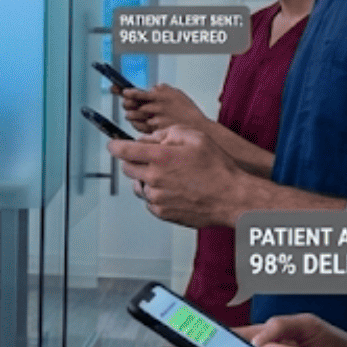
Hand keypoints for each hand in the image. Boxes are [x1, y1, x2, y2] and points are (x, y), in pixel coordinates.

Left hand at [110, 127, 245, 227]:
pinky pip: (149, 201)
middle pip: (127, 168)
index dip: (114, 145)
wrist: (232, 198)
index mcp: (159, 158)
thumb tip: (148, 139)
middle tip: (154, 159)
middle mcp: (153, 179)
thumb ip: (166, 133)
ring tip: (169, 176)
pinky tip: (175, 190)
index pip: (122, 150)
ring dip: (146, 179)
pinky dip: (156, 194)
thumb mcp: (195, 137)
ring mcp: (156, 198)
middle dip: (135, 161)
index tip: (113, 144)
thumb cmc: (217, 167)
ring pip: (138, 185)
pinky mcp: (161, 212)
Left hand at [119, 84, 208, 134]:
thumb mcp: (176, 94)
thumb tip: (151, 87)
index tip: (124, 92)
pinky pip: (139, 126)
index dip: (127, 92)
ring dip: (131, 114)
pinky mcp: (154, 130)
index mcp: (160, 96)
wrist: (198, 128)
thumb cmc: (186, 111)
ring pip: (133, 116)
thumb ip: (161, 89)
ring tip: (133, 114)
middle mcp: (156, 107)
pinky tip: (142, 122)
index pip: (138, 93)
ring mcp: (154, 119)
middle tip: (127, 104)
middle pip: (131, 105)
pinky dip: (137, 124)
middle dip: (127, 104)